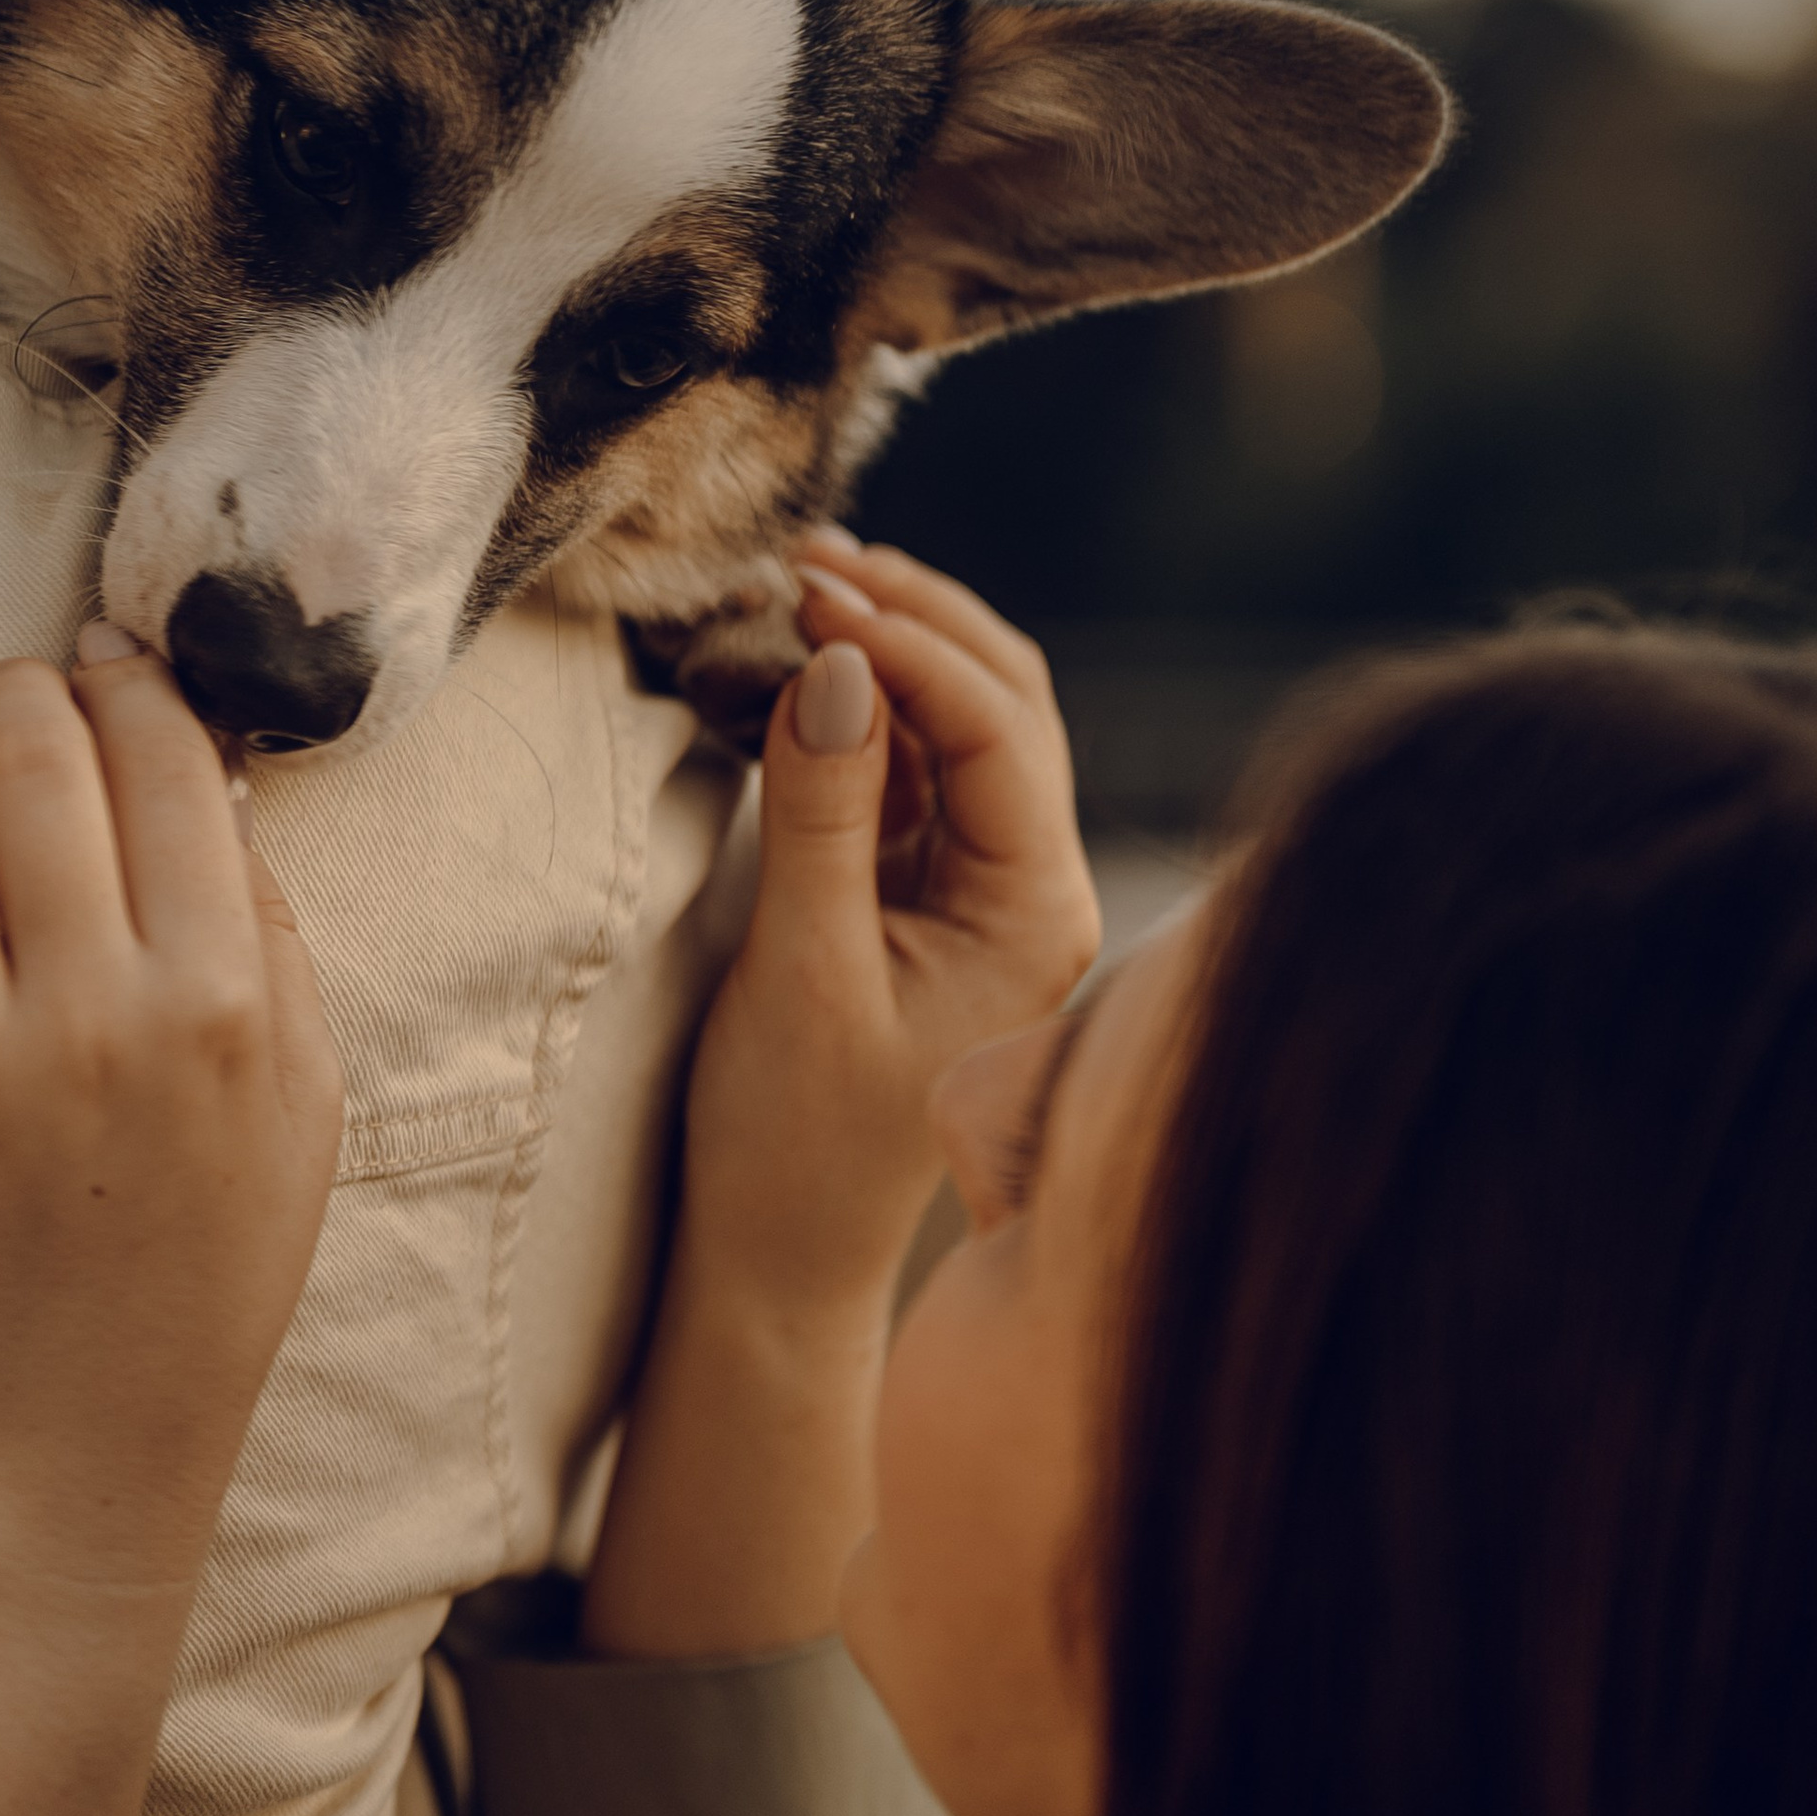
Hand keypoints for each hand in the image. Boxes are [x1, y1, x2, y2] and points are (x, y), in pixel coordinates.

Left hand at [0, 615, 341, 1815]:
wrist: (85, 1437)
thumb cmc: (210, 1262)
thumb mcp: (304, 1100)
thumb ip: (273, 937)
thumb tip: (209, 780)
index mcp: (221, 1002)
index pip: (165, 772)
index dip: (127, 687)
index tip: (100, 663)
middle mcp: (93, 1020)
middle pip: (34, 774)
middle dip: (13, 692)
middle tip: (1, 683)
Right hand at [681, 532, 1099, 1316]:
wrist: (777, 1254)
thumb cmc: (792, 1138)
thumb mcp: (799, 966)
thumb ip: (822, 809)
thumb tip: (833, 661)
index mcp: (1039, 917)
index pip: (1000, 730)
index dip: (908, 646)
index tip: (810, 595)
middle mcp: (1037, 893)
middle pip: (1003, 703)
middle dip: (911, 619)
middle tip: (806, 561)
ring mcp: (988, 888)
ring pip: (961, 723)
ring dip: (885, 650)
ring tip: (797, 586)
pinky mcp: (931, 892)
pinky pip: (913, 768)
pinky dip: (859, 706)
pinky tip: (797, 662)